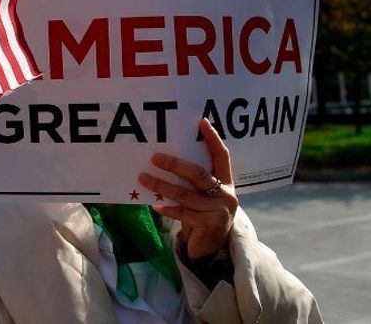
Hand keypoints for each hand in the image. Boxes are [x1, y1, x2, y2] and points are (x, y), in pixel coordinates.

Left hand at [138, 117, 237, 259]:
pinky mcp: (209, 225)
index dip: (213, 139)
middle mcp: (225, 194)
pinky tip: (154, 205)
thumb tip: (163, 159)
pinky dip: (167, 208)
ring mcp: (219, 210)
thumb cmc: (203, 214)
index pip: (222, 156)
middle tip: (154, 157)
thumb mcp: (204, 195)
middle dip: (175, 164)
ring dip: (162, 185)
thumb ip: (194, 180)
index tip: (201, 122)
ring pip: (186, 194)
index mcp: (226, 182)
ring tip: (144, 178)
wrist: (213, 248)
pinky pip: (183, 213)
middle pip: (199, 174)